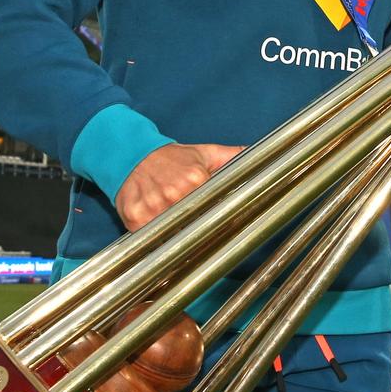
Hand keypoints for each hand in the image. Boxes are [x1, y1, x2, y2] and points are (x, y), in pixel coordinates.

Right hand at [115, 142, 243, 231]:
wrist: (134, 153)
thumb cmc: (173, 158)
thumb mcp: (204, 153)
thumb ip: (232, 156)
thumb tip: (256, 154)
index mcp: (195, 179)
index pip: (213, 209)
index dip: (216, 219)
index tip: (218, 225)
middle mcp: (174, 194)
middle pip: (193, 225)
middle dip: (197, 228)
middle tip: (196, 227)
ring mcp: (153, 207)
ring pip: (171, 235)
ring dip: (175, 235)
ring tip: (176, 226)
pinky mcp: (135, 217)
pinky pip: (148, 238)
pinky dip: (153, 238)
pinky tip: (156, 226)